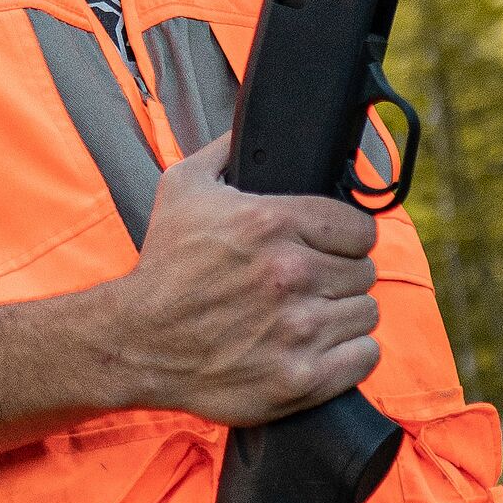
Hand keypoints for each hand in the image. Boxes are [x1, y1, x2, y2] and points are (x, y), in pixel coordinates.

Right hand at [116, 134, 379, 427]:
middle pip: (364, 271)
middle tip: (308, 284)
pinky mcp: (299, 378)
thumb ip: (227, 150)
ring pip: (366, 312)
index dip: (346, 237)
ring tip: (309, 315)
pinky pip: (363, 357)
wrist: (136, 342)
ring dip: (343, 314)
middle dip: (339, 275)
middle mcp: (291, 274)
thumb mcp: (183, 187)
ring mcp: (298, 329)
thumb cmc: (163, 266)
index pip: (360, 228)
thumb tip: (253, 124)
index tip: (328, 247)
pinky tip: (318, 347)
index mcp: (272, 223)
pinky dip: (347, 354)